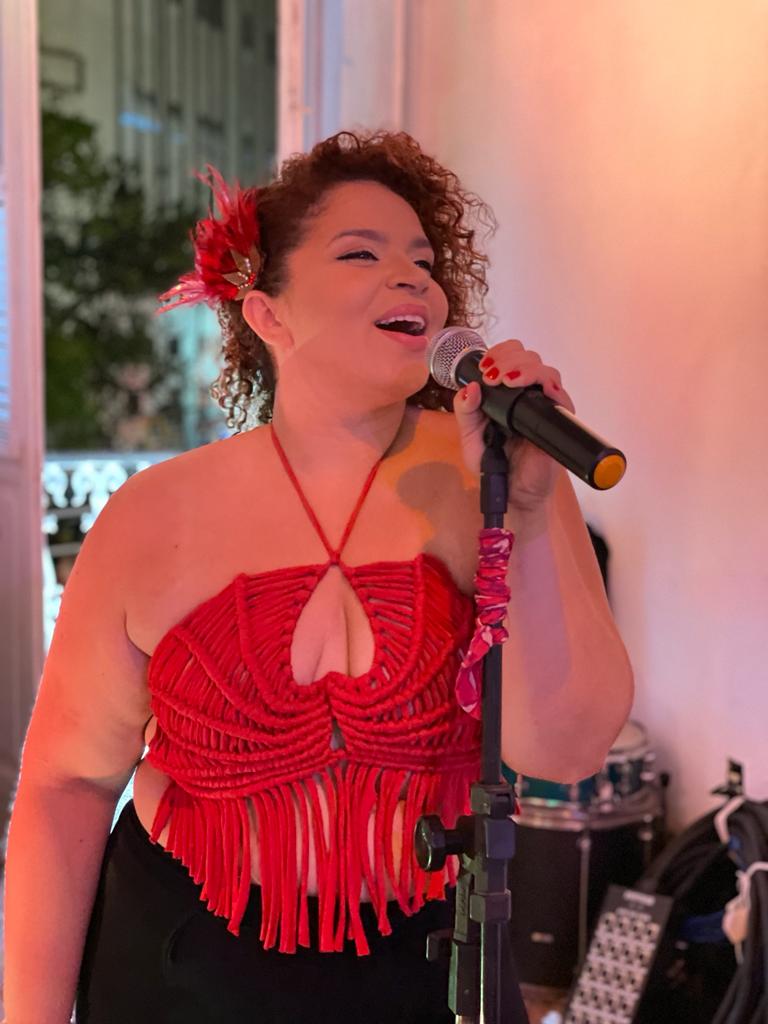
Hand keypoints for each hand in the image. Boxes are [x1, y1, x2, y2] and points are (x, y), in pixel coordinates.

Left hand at [452, 338, 575, 514]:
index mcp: (509, 393)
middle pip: (530, 357)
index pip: (512, 357)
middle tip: (492, 373)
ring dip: (525, 368)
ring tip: (506, 380)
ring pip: (546, 371)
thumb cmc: (495, 465)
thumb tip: (470, 388)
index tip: (484, 366)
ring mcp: (546, 407)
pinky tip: (536, 389)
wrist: (512, 493)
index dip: (500, 353)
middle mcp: (530, 395)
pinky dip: (549, 386)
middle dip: (509, 358)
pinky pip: (561, 397)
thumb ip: (466, 412)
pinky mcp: (559, 422)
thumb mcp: (470, 437)